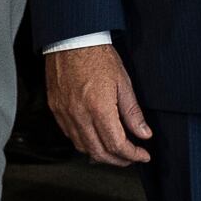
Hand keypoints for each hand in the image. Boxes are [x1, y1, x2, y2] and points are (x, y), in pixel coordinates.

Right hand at [47, 41, 149, 165]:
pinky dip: (85, 143)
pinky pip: (70, 136)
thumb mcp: (123, 83)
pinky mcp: (56, 110)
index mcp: (99, 108)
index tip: (142, 155)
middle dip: (118, 160)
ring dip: (101, 154)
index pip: (117, 144)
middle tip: (131, 157)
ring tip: (115, 151)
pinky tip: (95, 138)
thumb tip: (143, 133)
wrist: (71, 40)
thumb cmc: (97, 56)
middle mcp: (79, 115)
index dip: (133, 154)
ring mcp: (65, 114)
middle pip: (99, 152)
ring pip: (83, 147)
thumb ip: (133, 112)